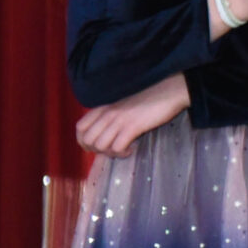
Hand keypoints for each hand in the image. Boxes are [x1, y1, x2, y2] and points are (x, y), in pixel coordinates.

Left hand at [75, 74, 190, 156]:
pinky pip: (117, 147)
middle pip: (88, 140)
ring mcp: (118, 120)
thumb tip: (104, 136)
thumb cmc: (147, 101)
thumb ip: (110, 117)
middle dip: (98, 151)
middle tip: (112, 150)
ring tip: (123, 150)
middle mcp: (106, 114)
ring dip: (111, 154)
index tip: (98, 146)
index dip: (84, 142)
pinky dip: (122, 153)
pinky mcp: (131, 127)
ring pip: (100, 146)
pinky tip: (132, 149)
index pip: (80, 128)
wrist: (167, 93)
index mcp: (102, 108)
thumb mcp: (122, 107)